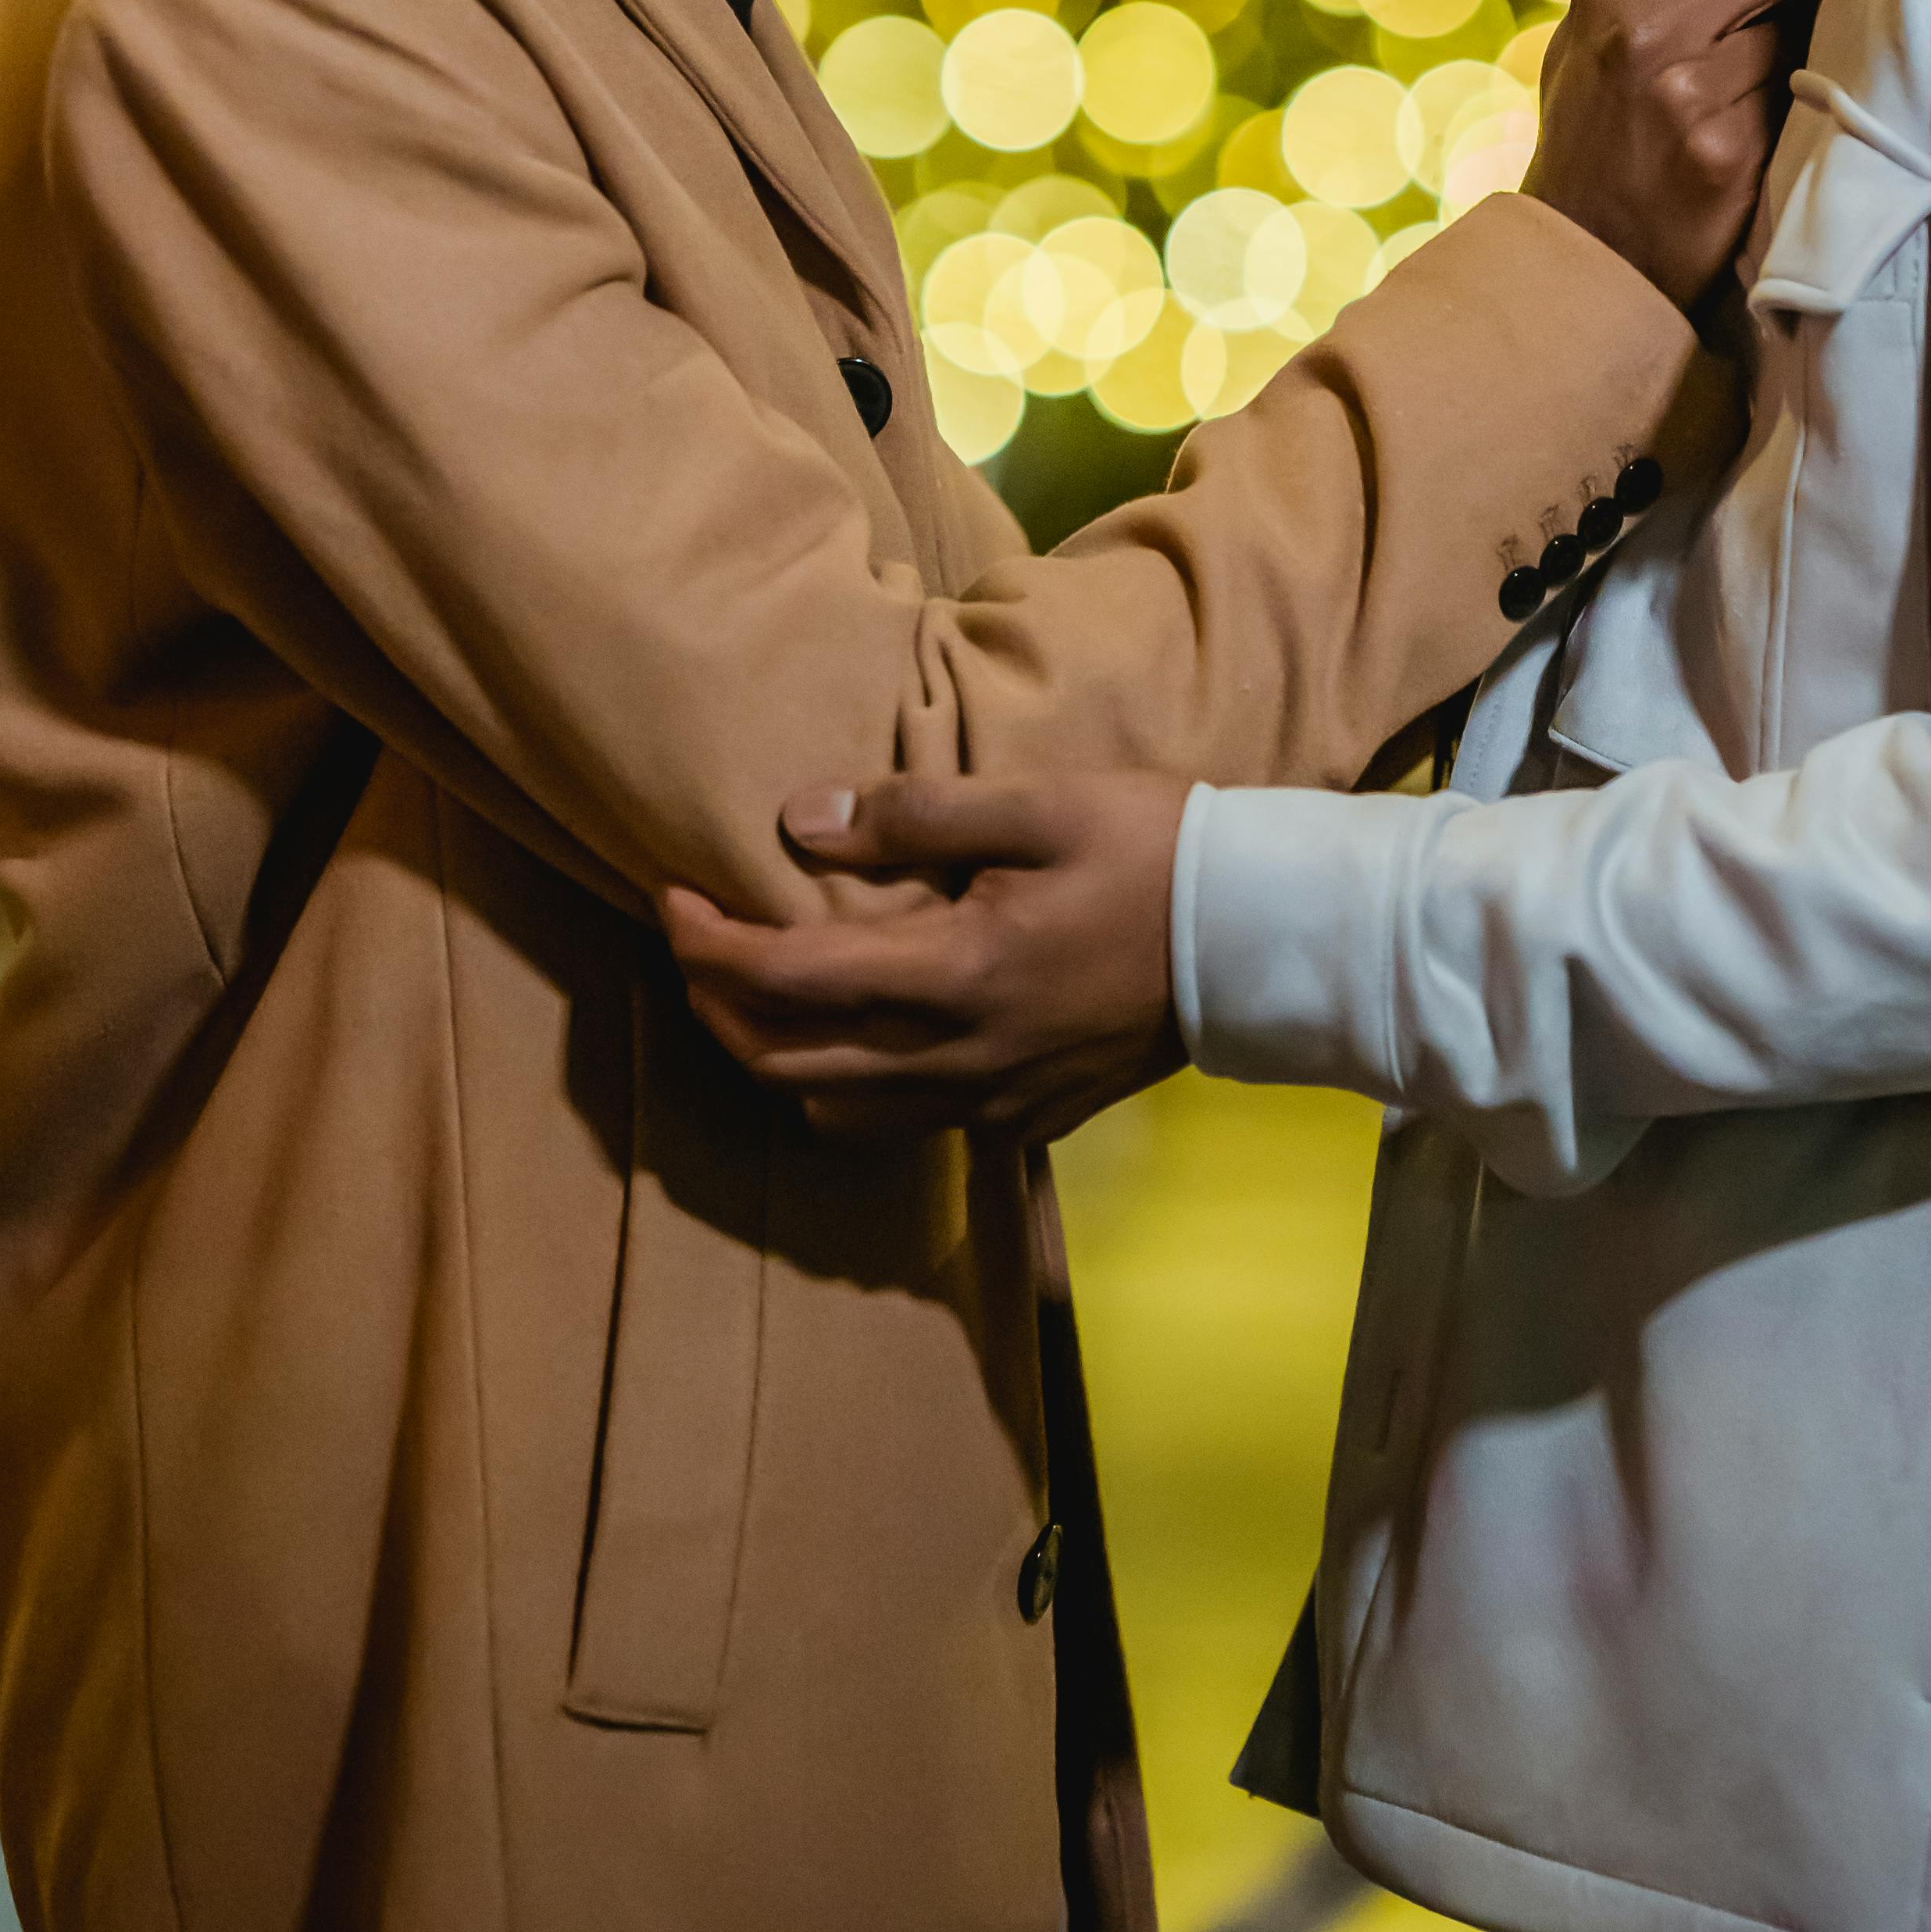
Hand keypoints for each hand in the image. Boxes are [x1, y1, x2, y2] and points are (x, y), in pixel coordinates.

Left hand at [662, 770, 1192, 1145]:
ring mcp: (992, 1104)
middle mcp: (958, 1059)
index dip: (709, 943)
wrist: (1262, 942)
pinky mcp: (1026, 1124)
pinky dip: (850, 1094)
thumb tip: (800, 822)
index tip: (668, 899)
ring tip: (759, 1000)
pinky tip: (858, 1041)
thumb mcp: (1041, 804)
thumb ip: (916, 817)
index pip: (787, 977)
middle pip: (788, 1064)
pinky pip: (904, 1128)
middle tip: (693, 949)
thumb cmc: (1155, 852)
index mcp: (954, 974)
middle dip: (718, 1010)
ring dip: (776, 1063)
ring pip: (837, 1116)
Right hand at [1525, 0, 1819, 310]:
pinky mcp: (1734, 152)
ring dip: (1787, 49)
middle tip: (1780, 3)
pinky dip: (1786, 107)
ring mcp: (1695, 93)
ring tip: (1743, 83)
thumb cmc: (1593, 135)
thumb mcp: (1589, 36)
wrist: (1579, 257)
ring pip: (1799, 27)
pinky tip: (1748, 129)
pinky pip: (1797, 96)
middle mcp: (1652, 28)